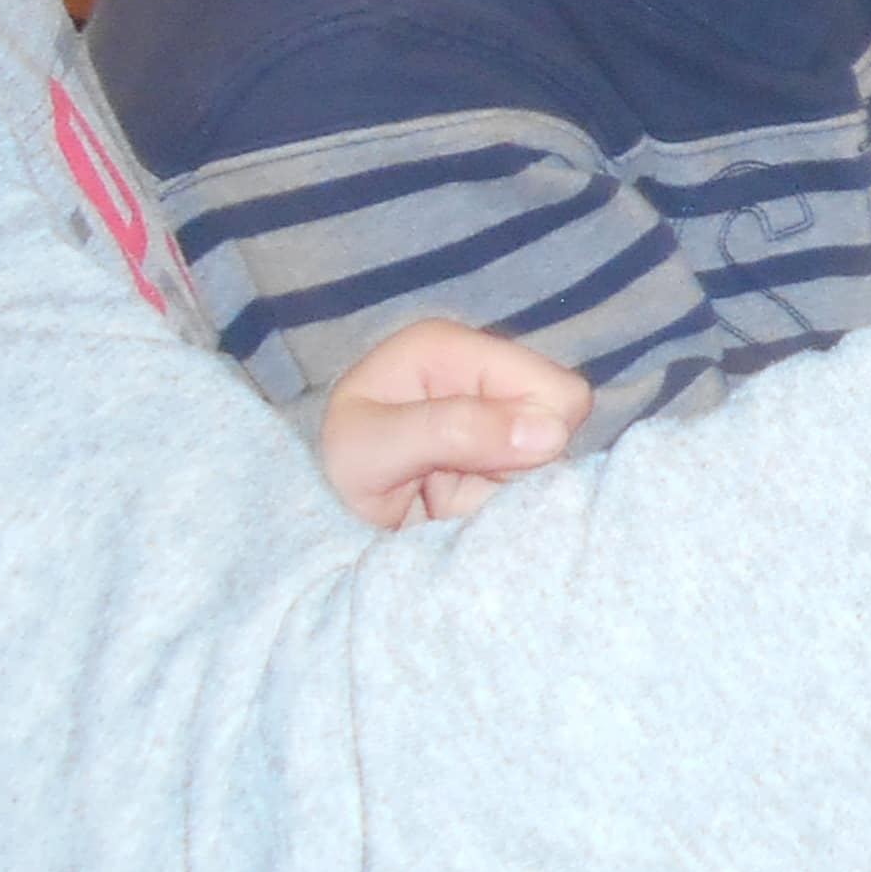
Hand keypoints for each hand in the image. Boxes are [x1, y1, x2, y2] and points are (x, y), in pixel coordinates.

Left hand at [317, 316, 589, 528]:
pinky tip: (455, 505)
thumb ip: (455, 432)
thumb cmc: (325, 472)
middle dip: (518, 468)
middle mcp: (481, 374)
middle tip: (451, 483)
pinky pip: (534, 488)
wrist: (307, 522)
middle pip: (562, 428)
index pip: (556, 393)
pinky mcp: (495, 455)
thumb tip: (549, 433)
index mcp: (450, 349)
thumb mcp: (371, 451)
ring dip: (505, 491)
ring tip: (445, 496)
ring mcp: (492, 416)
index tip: (472, 468)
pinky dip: (498, 505)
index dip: (532, 438)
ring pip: (553, 464)